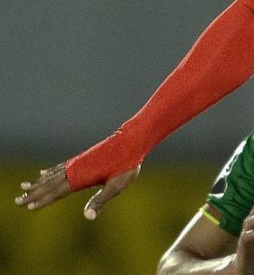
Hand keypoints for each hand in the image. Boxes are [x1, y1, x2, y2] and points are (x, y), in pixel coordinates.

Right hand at [15, 162, 139, 218]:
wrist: (132, 140)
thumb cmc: (127, 164)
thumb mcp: (117, 186)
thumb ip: (100, 201)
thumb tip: (88, 217)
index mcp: (81, 177)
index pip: (57, 192)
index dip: (42, 200)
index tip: (27, 207)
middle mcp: (75, 169)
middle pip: (50, 184)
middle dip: (33, 193)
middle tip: (16, 201)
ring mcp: (78, 162)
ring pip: (53, 175)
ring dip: (37, 183)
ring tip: (23, 187)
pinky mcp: (83, 158)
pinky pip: (61, 167)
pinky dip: (49, 172)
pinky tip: (43, 173)